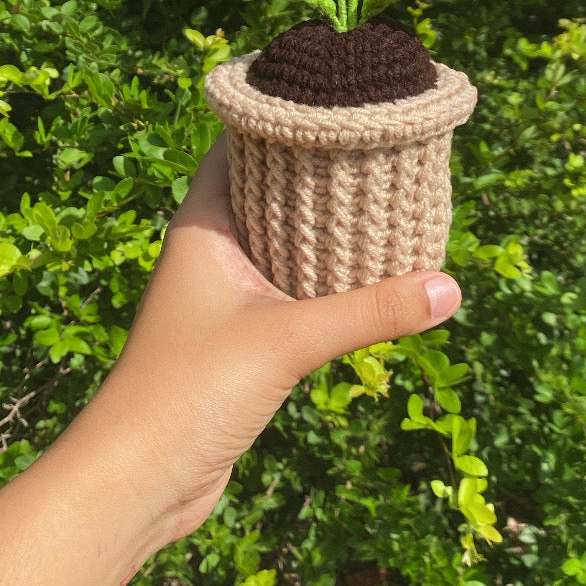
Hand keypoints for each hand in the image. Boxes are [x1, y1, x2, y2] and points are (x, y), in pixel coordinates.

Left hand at [86, 134, 461, 546]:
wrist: (136, 483)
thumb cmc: (186, 393)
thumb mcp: (286, 342)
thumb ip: (368, 312)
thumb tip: (450, 287)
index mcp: (203, 226)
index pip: (239, 146)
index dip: (283, 121)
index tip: (339, 102)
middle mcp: (210, 253)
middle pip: (269, 193)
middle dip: (320, 177)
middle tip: (383, 154)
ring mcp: (223, 299)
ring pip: (283, 247)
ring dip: (328, 236)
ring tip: (391, 210)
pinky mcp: (239, 343)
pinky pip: (291, 295)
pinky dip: (326, 285)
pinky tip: (372, 283)